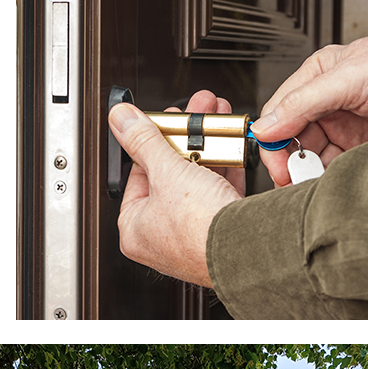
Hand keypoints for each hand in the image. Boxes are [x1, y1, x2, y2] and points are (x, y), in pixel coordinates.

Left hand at [107, 90, 244, 286]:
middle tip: (191, 118)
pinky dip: (225, 172)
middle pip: (169, 176)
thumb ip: (143, 140)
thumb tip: (121, 119)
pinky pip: (219, 196)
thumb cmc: (201, 230)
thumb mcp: (166, 172)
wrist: (246, 251)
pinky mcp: (222, 234)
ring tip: (213, 126)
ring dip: (208, 152)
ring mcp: (194, 237)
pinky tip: (230, 150)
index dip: (152, 141)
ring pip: (197, 184)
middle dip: (185, 141)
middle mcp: (162, 238)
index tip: (163, 121)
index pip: (138, 174)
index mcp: (135, 229)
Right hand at [250, 33, 367, 185]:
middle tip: (295, 184)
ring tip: (313, 187)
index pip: (279, 115)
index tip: (277, 168)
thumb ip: (303, 103)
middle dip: (293, 163)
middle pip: (296, 140)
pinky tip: (333, 185)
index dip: (273, 143)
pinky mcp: (367, 146)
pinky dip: (335, 178)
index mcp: (316, 79)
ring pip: (319, 158)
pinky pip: (343, 167)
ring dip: (313, 174)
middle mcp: (329, 104)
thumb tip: (265, 128)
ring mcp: (349, 127)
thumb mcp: (347, 79)